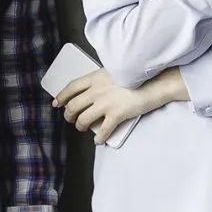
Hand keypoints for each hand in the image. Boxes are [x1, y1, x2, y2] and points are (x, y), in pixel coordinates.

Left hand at [53, 67, 183, 143]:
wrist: (154, 82)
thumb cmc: (137, 76)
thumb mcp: (115, 70)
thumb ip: (102, 80)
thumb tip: (93, 90)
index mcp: (95, 78)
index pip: (71, 87)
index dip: (62, 96)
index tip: (57, 103)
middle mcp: (97, 90)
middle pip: (74, 105)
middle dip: (69, 115)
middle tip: (70, 119)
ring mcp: (105, 103)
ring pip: (83, 119)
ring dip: (80, 126)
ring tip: (83, 128)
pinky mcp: (116, 115)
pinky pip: (102, 131)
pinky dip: (98, 138)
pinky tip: (98, 140)